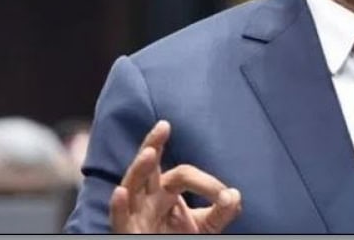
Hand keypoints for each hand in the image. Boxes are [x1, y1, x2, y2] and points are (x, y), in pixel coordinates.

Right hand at [109, 120, 242, 232]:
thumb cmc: (180, 238)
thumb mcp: (206, 226)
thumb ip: (221, 211)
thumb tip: (234, 195)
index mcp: (166, 190)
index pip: (184, 175)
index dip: (206, 183)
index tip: (225, 196)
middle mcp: (148, 197)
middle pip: (148, 166)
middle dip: (153, 144)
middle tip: (164, 125)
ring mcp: (136, 213)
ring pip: (132, 185)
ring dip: (140, 169)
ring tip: (150, 152)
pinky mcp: (127, 231)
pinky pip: (119, 218)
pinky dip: (118, 206)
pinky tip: (121, 192)